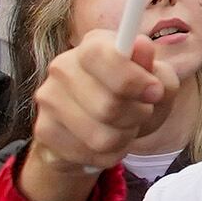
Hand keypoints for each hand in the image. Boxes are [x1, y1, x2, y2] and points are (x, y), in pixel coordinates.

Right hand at [19, 31, 176, 200]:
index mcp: (93, 45)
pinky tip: (108, 142)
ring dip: (125, 138)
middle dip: (137, 116)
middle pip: (108, 106)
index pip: (103, 57)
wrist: (93, 127)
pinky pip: (91, 155)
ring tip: (125, 128)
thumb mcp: (155, 83)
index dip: (134, 80)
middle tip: (142, 112)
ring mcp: (49, 99)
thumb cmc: (131, 98)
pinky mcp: (44, 130)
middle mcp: (63, 67)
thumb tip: (140, 47)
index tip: (155, 93)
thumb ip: (157, 70)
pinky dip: (111, 154)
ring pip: (102, 137)